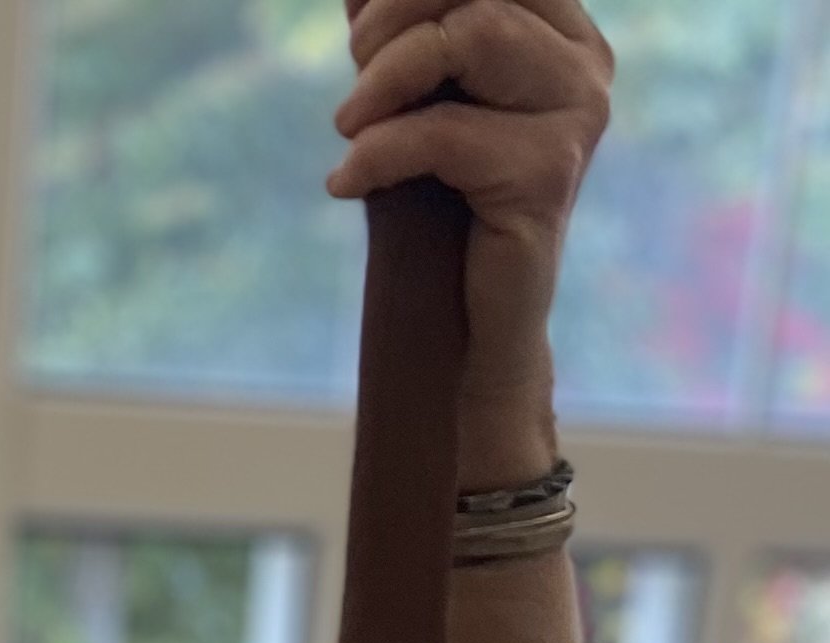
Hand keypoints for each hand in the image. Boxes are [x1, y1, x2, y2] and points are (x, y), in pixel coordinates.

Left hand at [331, 2, 613, 476]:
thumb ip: (407, 30)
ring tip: (348, 126)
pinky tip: (345, 181)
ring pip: (471, 37)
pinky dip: (378, 151)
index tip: (363, 34)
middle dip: (394, 19)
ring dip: (386, 76)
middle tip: (353, 72)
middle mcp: (584, 63)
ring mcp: (577, 116)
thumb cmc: (439, 205)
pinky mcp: (548, 175)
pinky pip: (445, 131)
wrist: (466, 326)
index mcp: (562, 30)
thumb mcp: (419, 97)